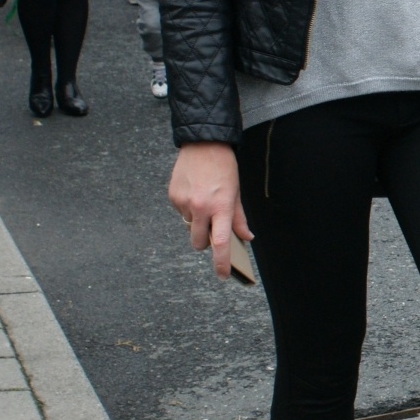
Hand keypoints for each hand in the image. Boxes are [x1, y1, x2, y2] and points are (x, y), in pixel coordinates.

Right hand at [168, 142, 253, 280]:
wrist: (203, 144)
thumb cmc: (225, 168)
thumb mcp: (237, 193)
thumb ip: (239, 218)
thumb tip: (246, 237)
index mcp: (221, 207)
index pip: (220, 243)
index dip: (221, 263)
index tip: (222, 275)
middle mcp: (201, 208)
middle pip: (199, 242)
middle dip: (205, 242)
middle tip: (212, 227)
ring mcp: (184, 203)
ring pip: (189, 226)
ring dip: (197, 221)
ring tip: (204, 200)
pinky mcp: (173, 196)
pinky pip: (180, 212)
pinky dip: (188, 208)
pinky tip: (195, 192)